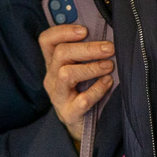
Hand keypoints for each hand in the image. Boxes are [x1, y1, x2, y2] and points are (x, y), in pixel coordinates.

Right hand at [39, 24, 113, 145]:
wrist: (81, 126)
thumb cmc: (83, 90)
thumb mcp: (78, 69)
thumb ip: (83, 53)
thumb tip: (105, 34)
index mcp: (52, 63)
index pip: (46, 40)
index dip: (63, 31)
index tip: (85, 30)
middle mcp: (51, 78)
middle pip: (60, 54)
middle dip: (87, 48)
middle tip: (109, 48)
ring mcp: (58, 96)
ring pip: (66, 74)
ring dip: (91, 68)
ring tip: (109, 65)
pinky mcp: (69, 113)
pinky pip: (82, 100)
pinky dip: (97, 89)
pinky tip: (108, 82)